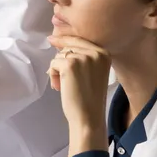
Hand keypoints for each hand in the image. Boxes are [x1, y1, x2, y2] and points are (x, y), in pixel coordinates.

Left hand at [46, 34, 110, 153]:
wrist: (88, 117)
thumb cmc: (89, 98)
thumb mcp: (93, 72)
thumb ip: (84, 57)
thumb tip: (60, 44)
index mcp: (104, 53)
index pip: (80, 40)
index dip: (64, 40)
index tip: (52, 38)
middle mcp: (96, 52)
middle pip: (68, 47)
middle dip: (61, 62)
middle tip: (63, 80)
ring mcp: (83, 57)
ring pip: (59, 56)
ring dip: (57, 71)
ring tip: (64, 86)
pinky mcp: (69, 65)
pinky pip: (53, 64)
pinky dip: (52, 75)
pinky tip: (60, 87)